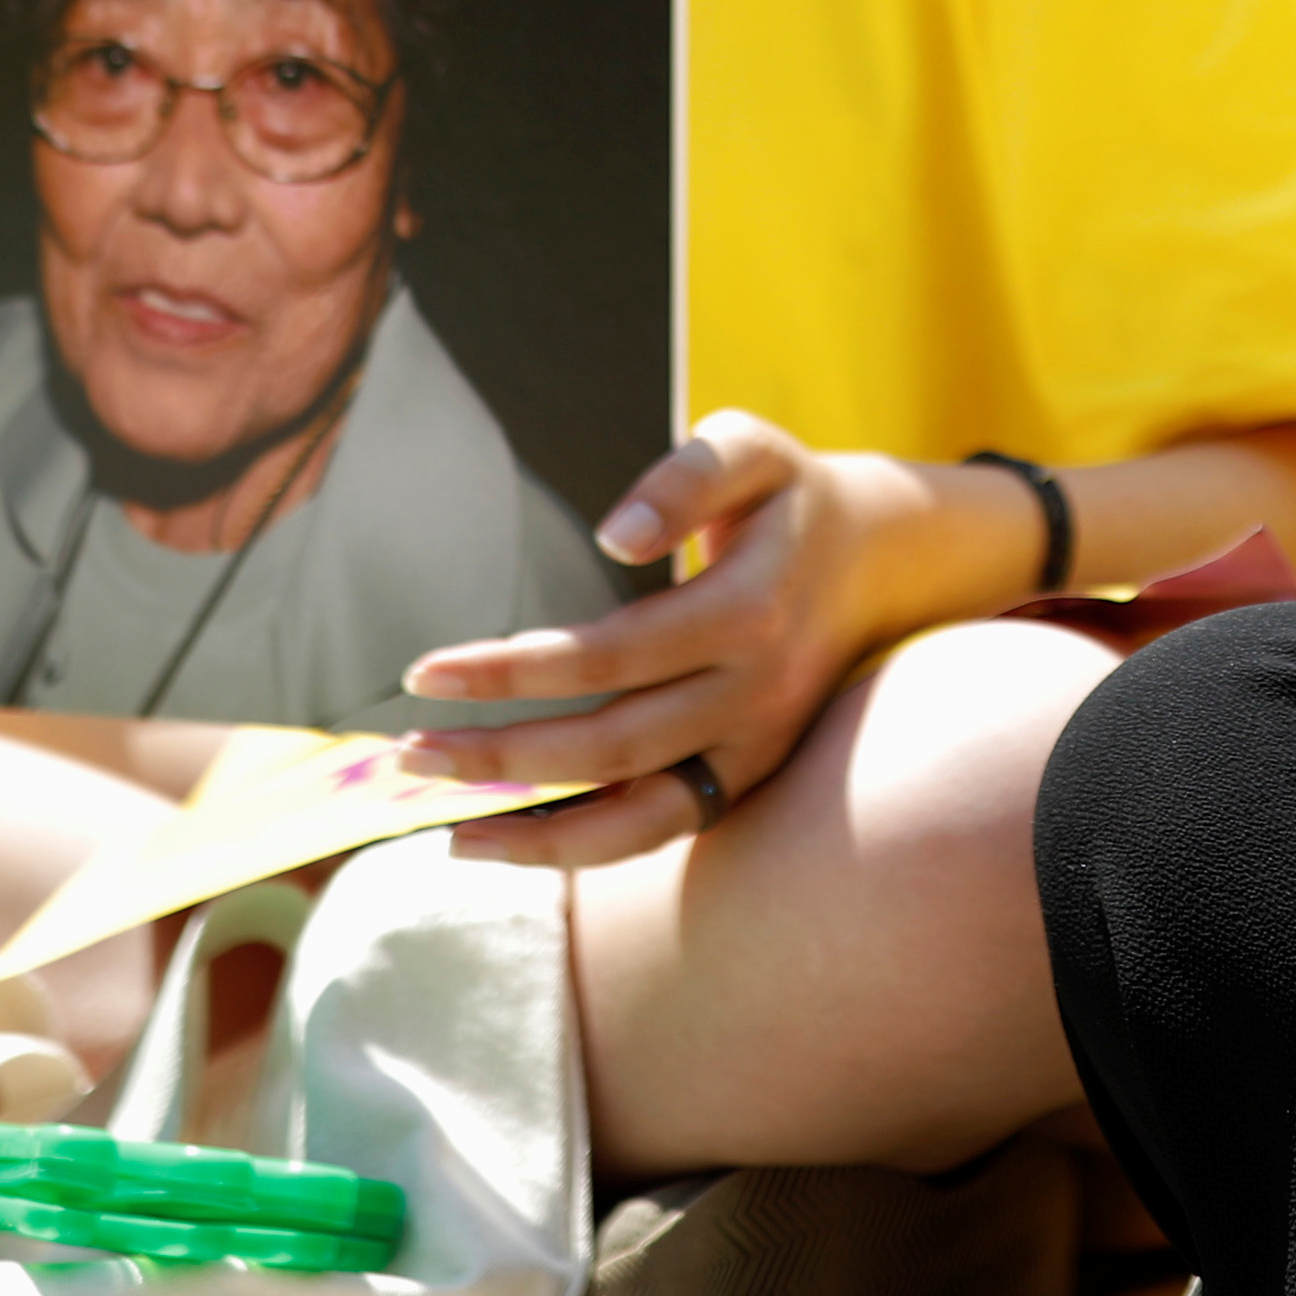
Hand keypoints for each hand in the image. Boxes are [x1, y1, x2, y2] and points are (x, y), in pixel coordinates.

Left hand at [389, 406, 1014, 872]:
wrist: (887, 560)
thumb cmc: (789, 494)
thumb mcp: (751, 446)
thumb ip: (685, 476)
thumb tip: (615, 534)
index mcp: (748, 611)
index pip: (607, 657)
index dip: (510, 671)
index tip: (424, 671)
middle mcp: (757, 695)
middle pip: (610, 747)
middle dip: (501, 756)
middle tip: (408, 751)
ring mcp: (758, 748)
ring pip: (640, 817)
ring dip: (538, 829)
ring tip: (445, 825)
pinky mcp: (750, 778)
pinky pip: (663, 831)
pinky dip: (586, 849)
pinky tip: (509, 841)